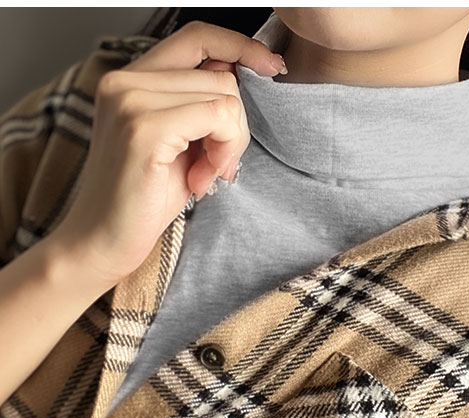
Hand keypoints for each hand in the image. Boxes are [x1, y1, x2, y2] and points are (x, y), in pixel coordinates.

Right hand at [50, 20, 286, 287]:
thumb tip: (238, 74)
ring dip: (230, 143)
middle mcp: (125, 80)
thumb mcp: (179, 143)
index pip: (196, 37)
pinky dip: (224, 152)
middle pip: (221, 78)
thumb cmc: (143, 198)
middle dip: (235, 126)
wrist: (105, 239)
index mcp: (131, 78)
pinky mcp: (144, 128)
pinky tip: (202, 179)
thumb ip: (199, 106)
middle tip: (217, 166)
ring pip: (225, 98)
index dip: (240, 47)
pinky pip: (219, 118)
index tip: (272, 67)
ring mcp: (132, 101)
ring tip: (204, 174)